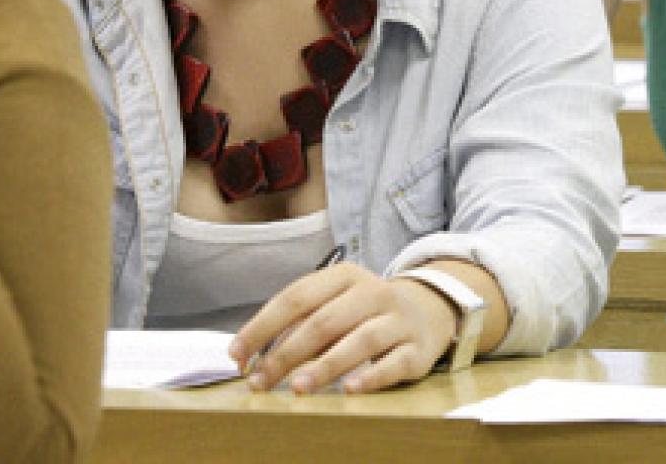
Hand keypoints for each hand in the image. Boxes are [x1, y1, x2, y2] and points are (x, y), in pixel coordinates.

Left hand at [229, 263, 456, 394]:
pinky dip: (371, 376)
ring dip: (326, 366)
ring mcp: (397, 320)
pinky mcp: (417, 349)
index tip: (237, 355)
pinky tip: (350, 390)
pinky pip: (394, 363)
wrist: (428, 309)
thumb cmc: (365, 311)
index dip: (262, 326)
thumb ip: (299, 323)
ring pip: (360, 341)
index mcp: (343, 276)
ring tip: (299, 387)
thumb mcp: (334, 303)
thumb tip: (251, 354)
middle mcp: (372, 292)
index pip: (295, 298)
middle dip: (287, 354)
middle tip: (261, 381)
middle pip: (323, 321)